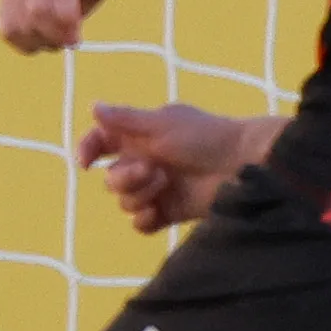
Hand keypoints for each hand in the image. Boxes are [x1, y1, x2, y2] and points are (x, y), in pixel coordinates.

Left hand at [0, 0, 147, 53]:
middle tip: (68, 40)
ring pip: (38, 13)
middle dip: (46, 41)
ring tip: (75, 36)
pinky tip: (78, 28)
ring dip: (58, 33)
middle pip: (23, 24)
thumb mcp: (57, 8)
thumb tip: (33, 46)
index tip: (52, 44)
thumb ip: (40, 23)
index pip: (8, 29)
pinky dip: (68, 19)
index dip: (29, 45)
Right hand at [75, 101, 255, 233]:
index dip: (87, 150)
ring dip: (139, 195)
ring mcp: (158, 189)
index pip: (100, 143)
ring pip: (124, 202)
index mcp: (140, 137)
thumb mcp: (163, 124)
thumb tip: (93, 107)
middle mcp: (146, 162)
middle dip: (125, 178)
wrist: (243, 164)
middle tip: (153, 170)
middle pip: (111, 180)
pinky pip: (140, 223)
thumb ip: (127, 119)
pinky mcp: (170, 211)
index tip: (87, 161)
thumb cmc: (206, 136)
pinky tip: (156, 212)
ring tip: (165, 184)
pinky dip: (143, 220)